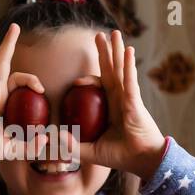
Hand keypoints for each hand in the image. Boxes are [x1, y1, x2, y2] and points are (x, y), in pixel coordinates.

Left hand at [77, 29, 166, 181]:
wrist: (142, 162)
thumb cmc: (122, 156)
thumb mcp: (91, 151)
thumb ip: (73, 145)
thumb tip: (52, 137)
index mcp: (112, 107)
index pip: (101, 85)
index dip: (90, 76)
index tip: (77, 81)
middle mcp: (121, 98)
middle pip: (111, 70)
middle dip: (105, 52)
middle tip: (99, 35)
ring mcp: (129, 98)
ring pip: (121, 69)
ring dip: (117, 50)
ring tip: (115, 33)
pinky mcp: (134, 102)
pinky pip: (130, 80)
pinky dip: (128, 65)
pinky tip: (127, 50)